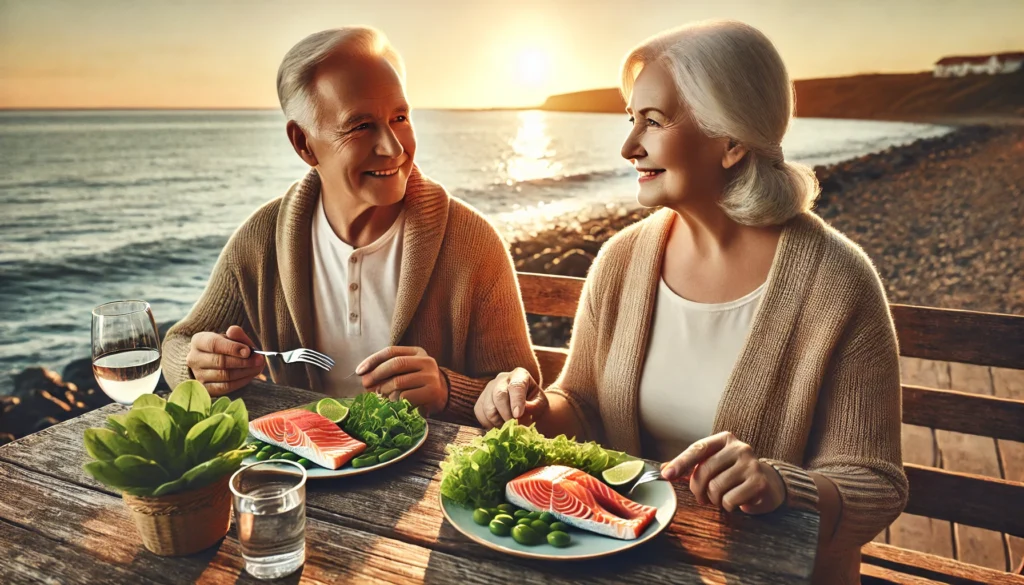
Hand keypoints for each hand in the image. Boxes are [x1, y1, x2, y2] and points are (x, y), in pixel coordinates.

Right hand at [186, 325, 264, 395]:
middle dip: (243, 361)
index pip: (214, 344)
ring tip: (258, 367)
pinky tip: (250, 375)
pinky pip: (225, 387)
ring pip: (223, 375)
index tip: (248, 351)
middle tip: (259, 360)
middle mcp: (194, 358)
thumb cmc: (225, 347)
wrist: (213, 361)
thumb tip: (234, 331)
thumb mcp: (230, 337)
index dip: (232, 348)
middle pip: (220, 362)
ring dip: (244, 372)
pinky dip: (240, 382)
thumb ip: (235, 334)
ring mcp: (198, 375)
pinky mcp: (205, 389)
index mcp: (198, 341)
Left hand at [357, 346, 447, 415]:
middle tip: (365, 384)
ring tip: (379, 396)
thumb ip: (388, 369)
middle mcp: (427, 361)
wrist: (443, 395)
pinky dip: (395, 401)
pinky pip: (406, 397)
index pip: (391, 351)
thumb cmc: (418, 383)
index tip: (359, 371)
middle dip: (377, 374)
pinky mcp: (432, 393)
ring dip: (384, 390)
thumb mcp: (406, 370)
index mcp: (418, 352)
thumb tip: (364, 375)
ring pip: (399, 382)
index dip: (373, 360)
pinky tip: (393, 403)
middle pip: (396, 363)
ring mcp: (431, 377)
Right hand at [475, 367, 547, 428]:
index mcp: (519, 375)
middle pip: (499, 396)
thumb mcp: (540, 403)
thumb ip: (535, 406)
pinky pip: (481, 415)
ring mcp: (488, 389)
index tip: (518, 415)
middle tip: (514, 426)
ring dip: (499, 422)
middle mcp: (501, 379)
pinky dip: (490, 425)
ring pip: (488, 408)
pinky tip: (500, 426)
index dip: (516, 401)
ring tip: (509, 427)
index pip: (516, 386)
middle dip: (507, 414)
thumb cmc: (534, 402)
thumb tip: (523, 410)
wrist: (524, 405)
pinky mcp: (480, 401)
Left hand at [661, 431, 785, 514]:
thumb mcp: (713, 465)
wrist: (769, 484)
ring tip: (722, 498)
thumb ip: (690, 466)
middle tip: (702, 497)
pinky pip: (730, 500)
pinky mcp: (759, 482)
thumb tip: (663, 468)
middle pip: (704, 472)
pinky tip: (735, 502)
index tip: (666, 475)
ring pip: (716, 488)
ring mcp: (751, 464)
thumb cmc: (734, 474)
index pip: (697, 449)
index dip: (680, 463)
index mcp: (724, 439)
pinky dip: (728, 506)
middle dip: (698, 490)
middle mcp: (739, 448)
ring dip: (715, 499)